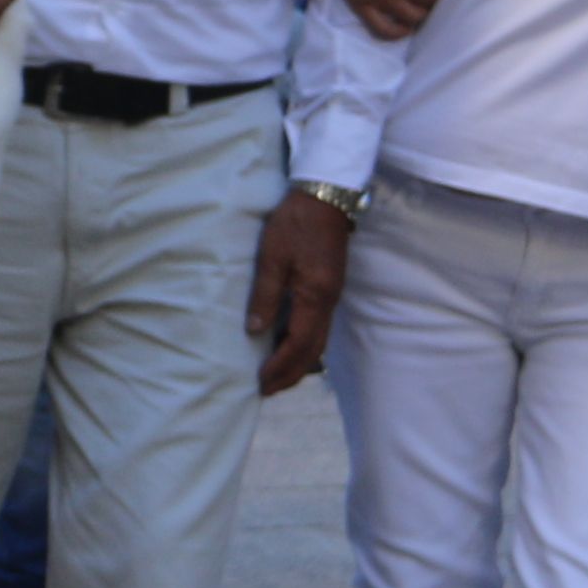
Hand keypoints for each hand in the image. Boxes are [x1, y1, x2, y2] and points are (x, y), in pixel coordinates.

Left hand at [248, 191, 350, 393]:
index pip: (299, 345)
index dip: (280, 367)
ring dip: (299, 362)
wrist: (326, 196)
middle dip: (291, 374)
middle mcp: (328, 302)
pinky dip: (305, 345)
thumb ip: (265, 294)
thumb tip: (255, 330)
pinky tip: (288, 345)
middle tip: (267, 390)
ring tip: (276, 375)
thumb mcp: (273, 256)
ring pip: (319, 341)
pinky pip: (319, 328)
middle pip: (313, 351)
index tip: (261, 383)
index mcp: (315, 297)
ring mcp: (332, 296)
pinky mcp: (330, 288)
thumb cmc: (295, 223)